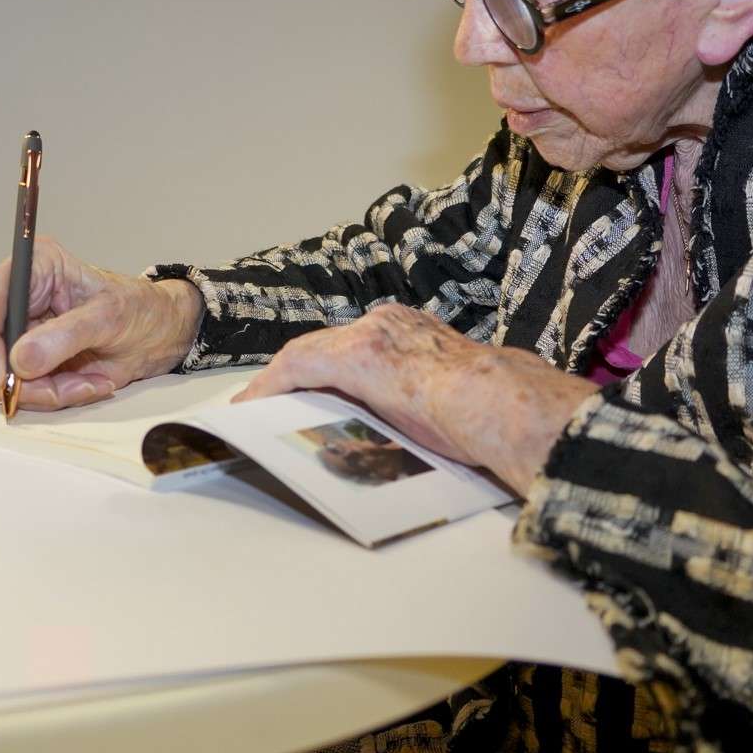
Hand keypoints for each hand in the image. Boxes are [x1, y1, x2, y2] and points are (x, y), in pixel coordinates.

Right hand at [0, 237, 203, 411]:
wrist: (162, 334)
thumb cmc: (141, 310)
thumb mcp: (110, 317)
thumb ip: (65, 336)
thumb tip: (20, 360)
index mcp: (36, 266)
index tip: (2, 376)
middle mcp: (20, 296)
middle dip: (18, 376)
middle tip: (58, 390)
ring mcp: (22, 330)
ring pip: (0, 374)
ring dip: (41, 390)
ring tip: (87, 383)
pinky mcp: (31, 359)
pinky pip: (24, 388)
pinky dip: (53, 396)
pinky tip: (87, 383)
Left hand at [233, 303, 598, 495]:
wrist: (502, 403)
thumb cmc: (492, 411)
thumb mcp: (449, 398)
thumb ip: (421, 401)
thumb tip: (421, 430)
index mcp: (413, 331)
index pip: (354, 347)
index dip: (325, 371)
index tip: (310, 391)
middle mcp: (388, 323)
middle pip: (325, 349)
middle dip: (296, 377)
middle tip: (269, 402)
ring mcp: (369, 336)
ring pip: (307, 356)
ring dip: (278, 385)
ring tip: (255, 408)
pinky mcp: (353, 357)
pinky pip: (295, 368)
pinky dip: (269, 387)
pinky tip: (249, 408)